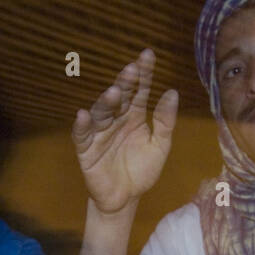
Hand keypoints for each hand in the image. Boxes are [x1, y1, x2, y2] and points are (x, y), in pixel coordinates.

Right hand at [72, 48, 177, 215]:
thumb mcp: (160, 145)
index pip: (138, 90)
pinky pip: (82, 135)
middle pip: (119, 98)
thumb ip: (164, 121)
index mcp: (133, 116)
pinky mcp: (86, 150)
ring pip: (101, 113)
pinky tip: (83, 115)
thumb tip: (172, 92)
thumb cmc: (142, 170)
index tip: (147, 55)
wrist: (126, 199)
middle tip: (131, 70)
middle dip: (124, 83)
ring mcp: (99, 133)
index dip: (142, 74)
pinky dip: (82, 125)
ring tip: (114, 92)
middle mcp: (115, 120)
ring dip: (106, 102)